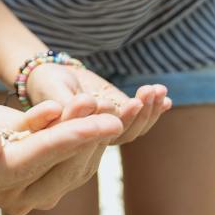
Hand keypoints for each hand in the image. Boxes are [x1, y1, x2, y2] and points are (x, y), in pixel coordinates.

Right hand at [0, 83, 120, 214]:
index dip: (69, 141)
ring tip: (120, 102)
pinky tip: (85, 99)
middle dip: (91, 137)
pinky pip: (38, 138)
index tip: (109, 122)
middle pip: (50, 166)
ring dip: (85, 130)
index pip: (27, 163)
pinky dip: (65, 120)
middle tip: (132, 109)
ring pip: (51, 156)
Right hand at [24, 62, 169, 146]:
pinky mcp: (119, 116)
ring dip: (150, 109)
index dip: (122, 120)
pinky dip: (154, 109)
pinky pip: (140, 118)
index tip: (132, 102)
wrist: (50, 76)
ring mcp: (110, 128)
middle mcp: (97, 139)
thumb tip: (95, 105)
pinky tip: (167, 100)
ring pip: (136, 128)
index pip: (106, 135)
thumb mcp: (54, 90)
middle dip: (141, 113)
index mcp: (80, 138)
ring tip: (158, 90)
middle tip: (147, 92)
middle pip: (125, 134)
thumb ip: (69, 102)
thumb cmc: (48, 84)